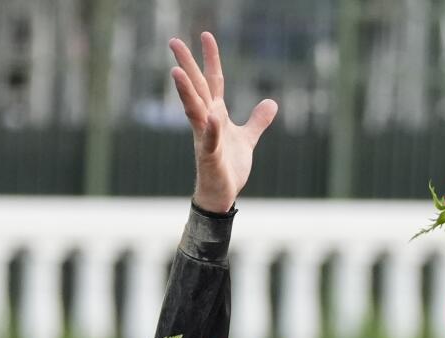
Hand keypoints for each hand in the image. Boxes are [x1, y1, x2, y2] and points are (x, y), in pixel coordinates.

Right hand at [169, 33, 277, 214]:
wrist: (221, 195)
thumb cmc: (229, 167)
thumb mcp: (247, 139)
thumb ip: (257, 120)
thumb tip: (271, 103)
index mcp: (216, 114)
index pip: (213, 80)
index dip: (211, 58)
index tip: (206, 35)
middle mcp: (206, 122)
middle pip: (196, 88)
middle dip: (186, 65)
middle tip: (173, 41)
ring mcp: (205, 138)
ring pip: (194, 110)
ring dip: (186, 92)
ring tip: (176, 72)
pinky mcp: (209, 156)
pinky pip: (210, 140)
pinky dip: (212, 128)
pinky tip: (213, 115)